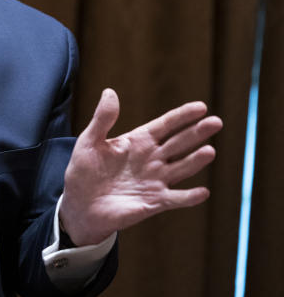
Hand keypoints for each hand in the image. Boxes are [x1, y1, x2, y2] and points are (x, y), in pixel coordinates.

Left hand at [59, 88, 222, 245]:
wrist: (80, 205)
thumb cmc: (84, 171)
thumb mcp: (89, 141)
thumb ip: (102, 119)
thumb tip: (109, 91)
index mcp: (138, 141)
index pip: (165, 125)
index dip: (182, 116)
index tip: (201, 107)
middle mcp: (152, 159)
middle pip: (179, 143)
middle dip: (197, 133)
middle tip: (216, 122)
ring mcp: (155, 180)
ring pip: (182, 168)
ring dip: (196, 161)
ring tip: (209, 151)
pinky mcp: (154, 202)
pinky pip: (176, 199)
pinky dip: (189, 197)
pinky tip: (202, 192)